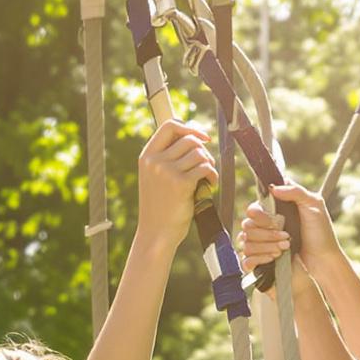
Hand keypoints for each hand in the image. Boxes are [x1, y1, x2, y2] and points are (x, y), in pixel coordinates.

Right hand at [135, 121, 215, 246]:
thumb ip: (168, 156)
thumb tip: (195, 134)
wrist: (156, 233)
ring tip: (207, 178)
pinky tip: (210, 185)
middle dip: (203, 151)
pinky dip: (212, 175)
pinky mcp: (181, 183)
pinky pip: (205, 167)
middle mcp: (155, 161)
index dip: (189, 127)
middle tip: (206, 166)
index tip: (203, 138)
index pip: (169, 126)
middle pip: (189, 139)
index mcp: (147, 156)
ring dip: (209, 164)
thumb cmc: (160, 206)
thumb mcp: (156, 177)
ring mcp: (167, 171)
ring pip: (200, 153)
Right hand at [244, 183, 338, 271]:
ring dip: (266, 246)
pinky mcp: (262, 260)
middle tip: (286, 236)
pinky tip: (274, 258)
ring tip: (284, 248)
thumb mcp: (314, 205)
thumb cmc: (321, 233)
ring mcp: (262, 243)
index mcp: (274, 211)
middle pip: (247, 225)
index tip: (275, 220)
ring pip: (246, 242)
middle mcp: (265, 225)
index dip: (260, 215)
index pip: (253, 209)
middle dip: (267, 233)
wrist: (323, 260)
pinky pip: (247, 259)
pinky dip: (260, 258)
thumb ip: (295, 191)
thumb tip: (272, 188)